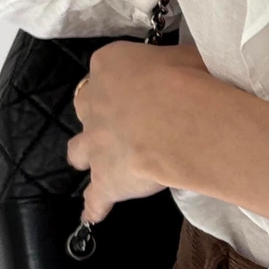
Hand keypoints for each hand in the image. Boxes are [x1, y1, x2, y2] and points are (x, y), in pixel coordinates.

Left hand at [66, 39, 211, 224]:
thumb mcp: (187, 56)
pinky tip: (96, 213)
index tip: (145, 86)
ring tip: (106, 162)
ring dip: (89, 155)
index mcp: (110, 64)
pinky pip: (94, 198)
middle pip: (87, 107)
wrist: (181, 121)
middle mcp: (93, 102)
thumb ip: (174, 64)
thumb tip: (183, 68)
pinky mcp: (104, 179)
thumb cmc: (191, 78)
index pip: (108, 67)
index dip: (125, 80)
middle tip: (128, 121)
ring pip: (78, 151)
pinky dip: (95, 206)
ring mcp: (94, 143)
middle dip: (101, 115)